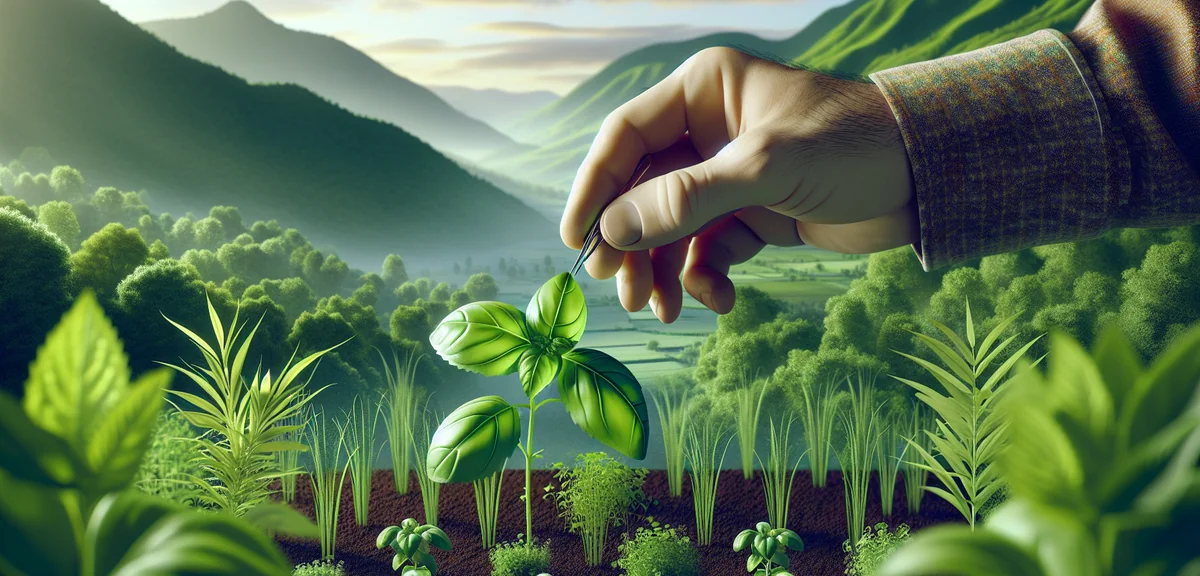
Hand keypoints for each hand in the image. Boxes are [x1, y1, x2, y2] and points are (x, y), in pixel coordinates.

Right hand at [560, 47, 917, 321]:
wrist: (930, 179)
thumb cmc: (854, 146)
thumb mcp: (766, 168)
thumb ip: (687, 199)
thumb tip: (612, 232)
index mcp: (704, 93)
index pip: (626, 139)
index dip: (595, 188)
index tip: (578, 240)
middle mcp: (709, 131)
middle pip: (642, 191)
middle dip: (632, 244)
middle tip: (624, 292)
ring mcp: (730, 176)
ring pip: (671, 227)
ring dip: (663, 270)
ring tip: (664, 309)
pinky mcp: (754, 215)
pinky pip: (708, 250)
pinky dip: (706, 279)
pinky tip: (721, 300)